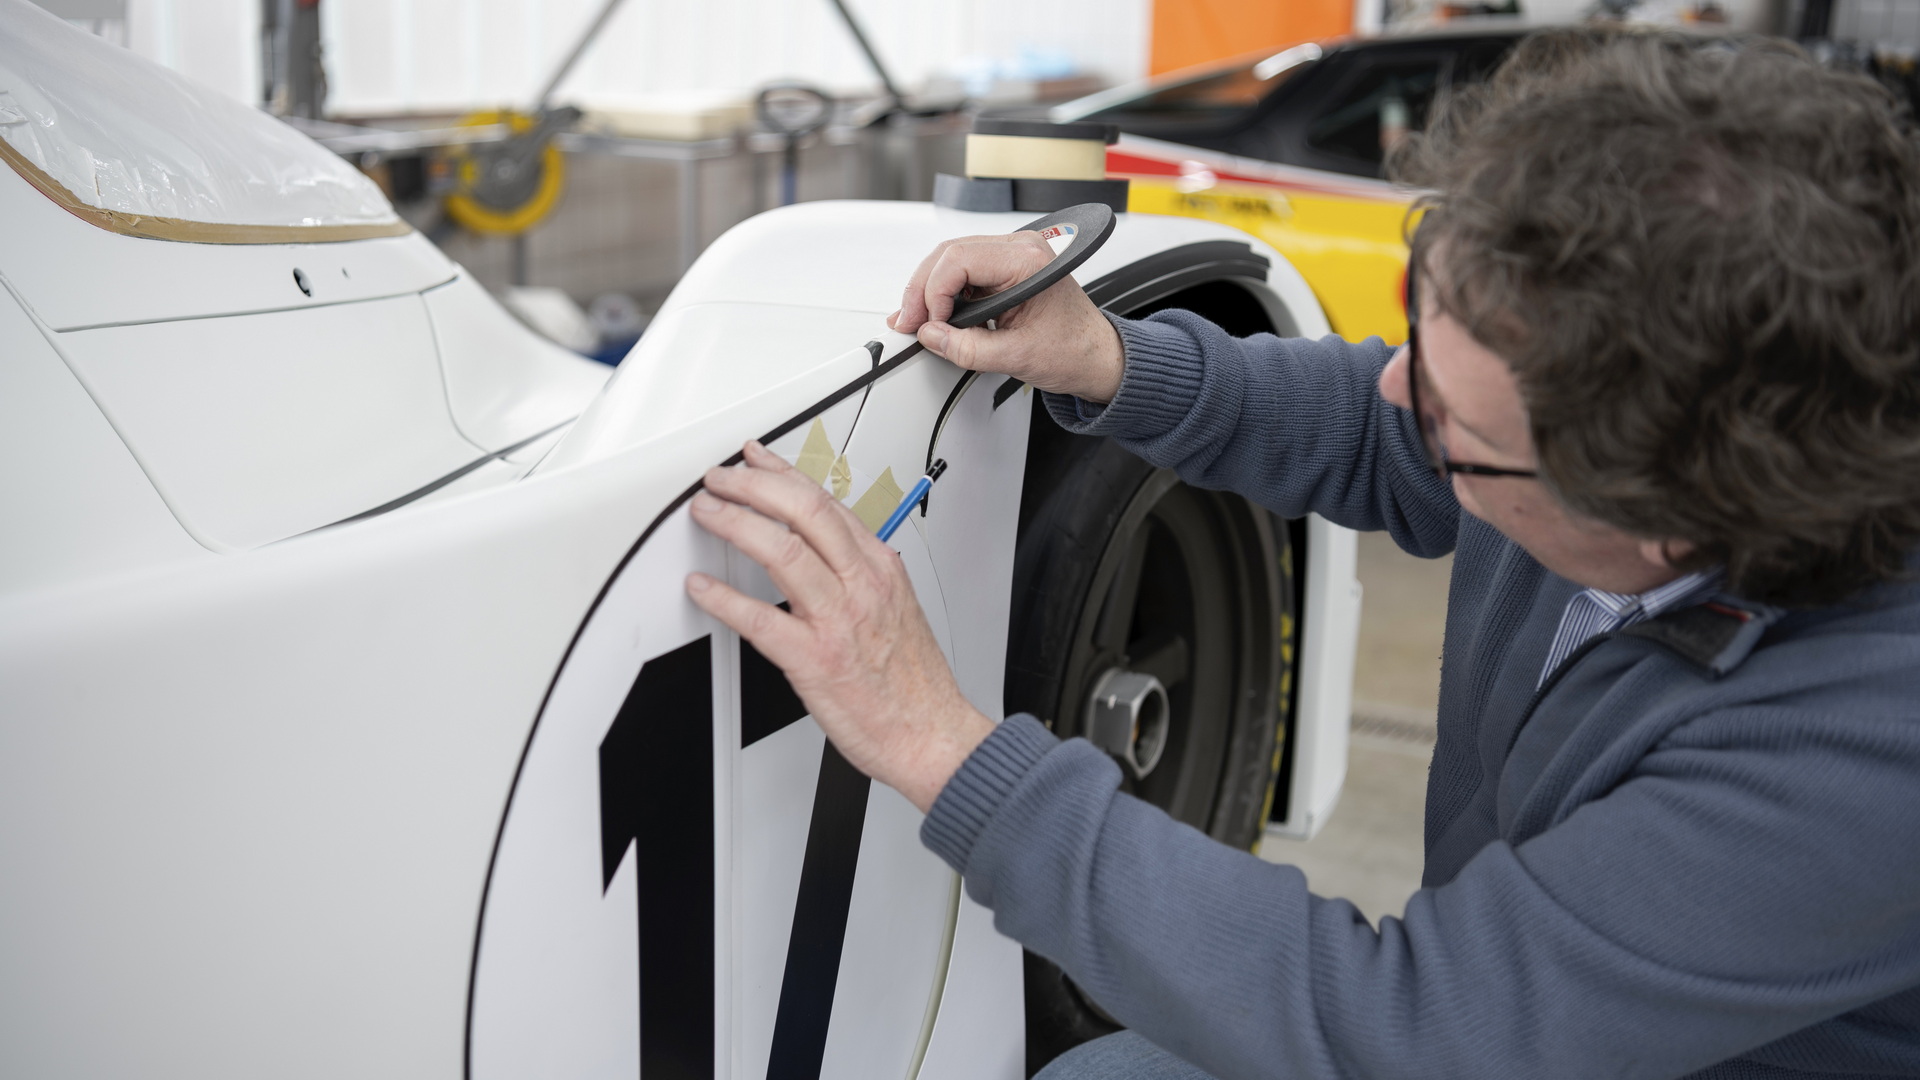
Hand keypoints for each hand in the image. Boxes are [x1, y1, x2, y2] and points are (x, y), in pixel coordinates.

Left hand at [685, 441, 996, 812]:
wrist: (933, 736)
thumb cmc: (914, 683)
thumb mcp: (897, 608)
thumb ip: (859, 575)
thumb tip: (821, 552)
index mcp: (881, 569)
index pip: (826, 502)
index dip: (782, 474)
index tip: (755, 461)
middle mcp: (861, 585)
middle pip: (803, 511)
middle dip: (752, 485)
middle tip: (719, 480)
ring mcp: (838, 619)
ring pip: (782, 551)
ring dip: (734, 524)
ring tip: (707, 514)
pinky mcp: (816, 660)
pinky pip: (761, 620)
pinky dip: (724, 599)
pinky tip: (703, 588)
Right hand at [889, 231, 1125, 402]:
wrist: (1096, 357)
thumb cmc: (1074, 350)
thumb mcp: (1016, 356)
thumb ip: (967, 348)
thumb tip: (930, 336)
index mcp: (1028, 260)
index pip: (958, 259)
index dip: (933, 292)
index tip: (929, 324)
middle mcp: (1020, 249)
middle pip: (949, 254)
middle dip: (923, 290)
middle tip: (910, 323)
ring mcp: (1012, 257)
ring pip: (951, 261)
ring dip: (930, 291)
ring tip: (920, 323)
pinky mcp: (1005, 271)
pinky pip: (963, 273)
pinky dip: (944, 294)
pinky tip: (936, 316)